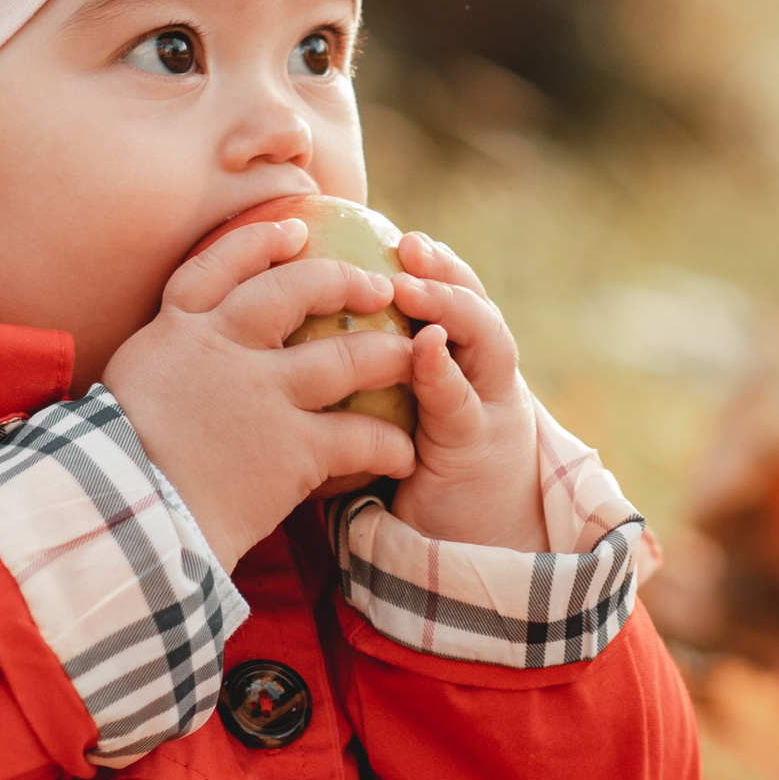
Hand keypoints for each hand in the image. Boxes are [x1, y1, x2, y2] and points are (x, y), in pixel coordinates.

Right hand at [102, 216, 411, 571]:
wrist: (120, 516)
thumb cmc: (110, 467)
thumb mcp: (128, 390)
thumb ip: (166, 368)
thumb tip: (178, 371)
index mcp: (176, 331)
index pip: (218, 266)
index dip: (261, 242)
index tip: (295, 231)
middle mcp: (224, 348)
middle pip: (295, 292)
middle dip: (342, 282)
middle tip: (376, 288)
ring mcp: (264, 393)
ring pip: (345, 357)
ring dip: (387, 357)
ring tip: (411, 358)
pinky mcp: (294, 446)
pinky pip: (360, 435)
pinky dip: (389, 444)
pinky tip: (403, 454)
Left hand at [379, 234, 544, 550]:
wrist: (473, 546)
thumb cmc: (418, 473)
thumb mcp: (393, 415)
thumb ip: (368, 375)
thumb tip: (290, 329)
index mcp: (462, 359)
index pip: (448, 296)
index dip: (430, 263)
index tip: (394, 233)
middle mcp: (484, 374)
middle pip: (472, 304)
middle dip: (445, 272)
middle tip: (408, 246)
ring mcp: (488, 407)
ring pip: (484, 342)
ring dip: (451, 308)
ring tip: (413, 288)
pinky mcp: (476, 448)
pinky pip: (461, 405)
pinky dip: (444, 373)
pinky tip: (424, 349)